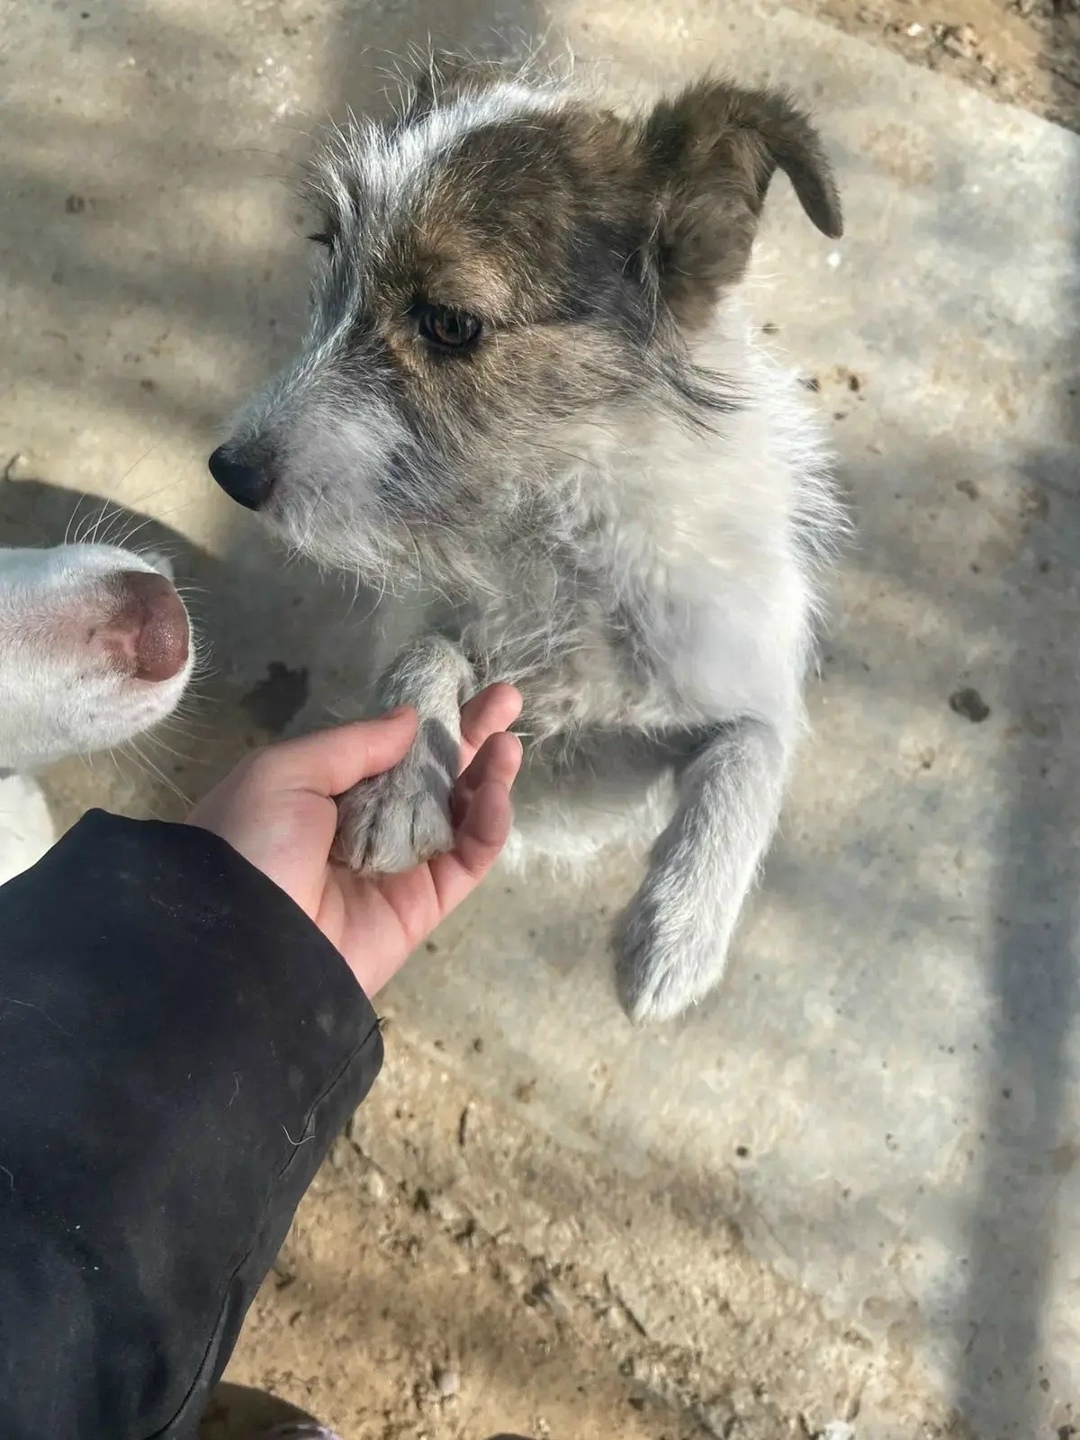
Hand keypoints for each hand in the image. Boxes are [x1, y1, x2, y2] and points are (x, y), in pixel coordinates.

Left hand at [186, 686, 522, 994]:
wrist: (243, 944)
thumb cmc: (252, 844)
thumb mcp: (283, 773)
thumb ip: (353, 744)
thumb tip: (411, 719)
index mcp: (327, 792)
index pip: (390, 749)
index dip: (429, 718)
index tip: (467, 687)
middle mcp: (366, 824)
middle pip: (433, 775)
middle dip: (471, 737)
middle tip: (509, 701)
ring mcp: (399, 866)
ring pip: (459, 815)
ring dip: (487, 777)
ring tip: (507, 746)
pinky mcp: (423, 906)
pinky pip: (466, 860)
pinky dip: (489, 827)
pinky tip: (495, 794)